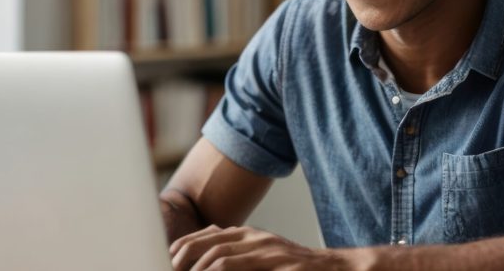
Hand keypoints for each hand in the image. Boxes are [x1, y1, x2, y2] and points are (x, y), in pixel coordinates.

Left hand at [169, 225, 350, 270]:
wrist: (338, 269)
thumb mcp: (265, 260)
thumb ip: (240, 259)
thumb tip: (207, 264)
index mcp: (249, 235)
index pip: (205, 236)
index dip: (181, 249)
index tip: (165, 261)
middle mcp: (256, 237)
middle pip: (206, 242)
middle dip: (180, 259)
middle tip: (167, 269)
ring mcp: (267, 248)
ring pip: (217, 254)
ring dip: (195, 269)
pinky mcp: (277, 261)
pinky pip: (236, 265)